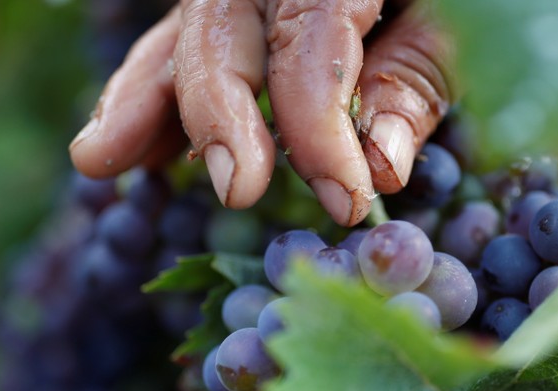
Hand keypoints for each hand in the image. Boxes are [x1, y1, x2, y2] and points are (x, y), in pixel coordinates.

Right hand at [69, 0, 454, 225]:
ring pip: (181, 38)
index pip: (307, 48)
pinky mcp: (237, 11)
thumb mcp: (457, 25)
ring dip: (143, 104)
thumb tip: (379, 168)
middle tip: (236, 191)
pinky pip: (184, 47)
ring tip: (99, 159)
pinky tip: (137, 149)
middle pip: (220, 33)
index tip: (345, 204)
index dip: (320, 133)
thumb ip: (415, 84)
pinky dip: (161, 99)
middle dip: (221, 119)